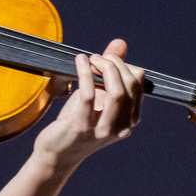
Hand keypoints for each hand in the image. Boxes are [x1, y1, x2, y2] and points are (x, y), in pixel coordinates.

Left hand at [31, 39, 143, 173]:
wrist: (57, 152)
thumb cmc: (78, 121)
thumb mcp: (97, 95)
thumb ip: (110, 71)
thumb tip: (120, 43)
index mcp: (130, 118)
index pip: (138, 83)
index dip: (123, 65)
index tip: (106, 58)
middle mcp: (122, 127)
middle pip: (129, 85)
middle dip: (113, 63)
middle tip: (96, 58)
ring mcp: (103, 130)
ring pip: (116, 92)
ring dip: (103, 68)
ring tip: (90, 59)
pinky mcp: (82, 128)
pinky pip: (88, 96)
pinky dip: (84, 73)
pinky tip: (80, 61)